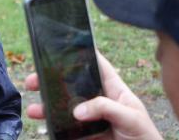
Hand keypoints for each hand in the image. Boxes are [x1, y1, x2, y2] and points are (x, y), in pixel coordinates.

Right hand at [24, 52, 162, 139]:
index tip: (62, 47)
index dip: (81, 54)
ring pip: (64, 109)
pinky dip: (53, 128)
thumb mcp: (131, 117)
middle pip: (71, 86)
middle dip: (51, 82)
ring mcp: (90, 119)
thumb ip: (106, 108)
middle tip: (33, 81)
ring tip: (34, 110)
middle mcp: (98, 102)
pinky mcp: (84, 136)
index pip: (96, 66)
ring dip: (47, 107)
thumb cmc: (145, 137)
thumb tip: (77, 110)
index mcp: (113, 90)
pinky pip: (65, 130)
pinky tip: (45, 126)